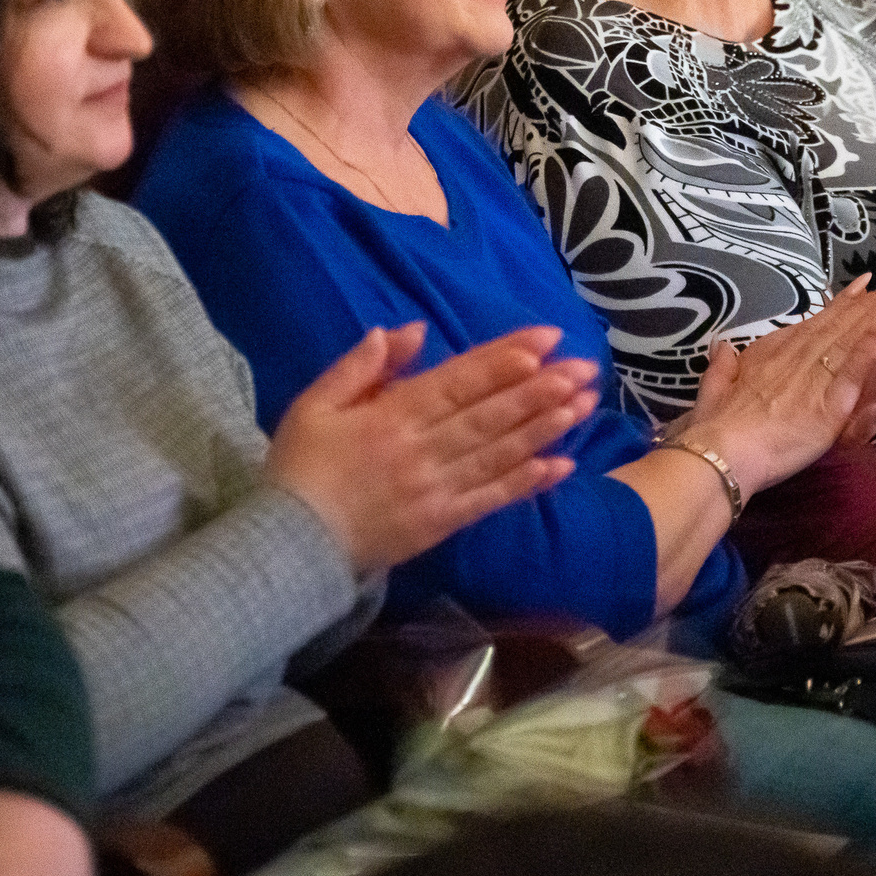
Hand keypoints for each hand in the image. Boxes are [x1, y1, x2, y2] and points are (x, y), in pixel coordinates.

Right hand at [267, 323, 595, 574]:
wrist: (290, 545)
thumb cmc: (300, 467)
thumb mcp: (314, 403)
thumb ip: (361, 365)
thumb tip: (411, 330)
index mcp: (391, 416)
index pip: (458, 381)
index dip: (503, 360)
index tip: (546, 341)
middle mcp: (423, 450)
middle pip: (490, 414)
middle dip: (541, 389)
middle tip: (584, 367)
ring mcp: (437, 489)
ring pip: (499, 453)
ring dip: (545, 428)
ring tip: (584, 405)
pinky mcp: (443, 523)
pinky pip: (491, 499)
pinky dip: (528, 482)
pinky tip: (561, 465)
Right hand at [675, 275, 875, 494]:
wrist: (720, 454)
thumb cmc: (714, 427)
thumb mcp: (713, 389)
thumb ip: (722, 365)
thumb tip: (722, 345)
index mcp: (771, 353)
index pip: (814, 324)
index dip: (840, 304)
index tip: (863, 285)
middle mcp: (794, 359)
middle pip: (836, 328)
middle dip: (868, 304)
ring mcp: (812, 381)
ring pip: (846, 345)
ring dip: (873, 320)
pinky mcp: (826, 408)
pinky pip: (849, 378)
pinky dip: (866, 357)